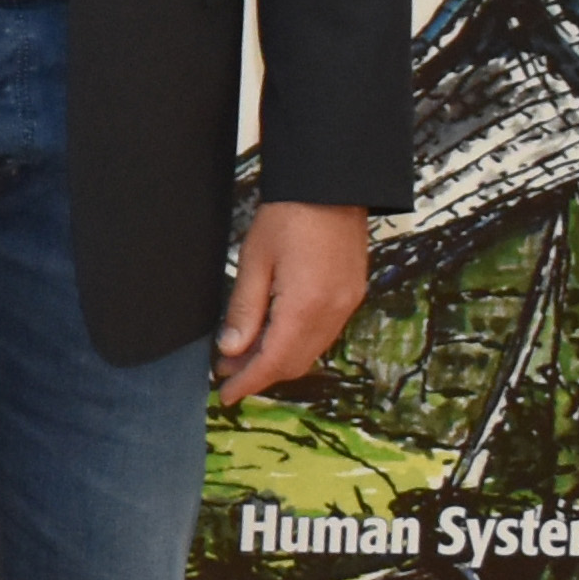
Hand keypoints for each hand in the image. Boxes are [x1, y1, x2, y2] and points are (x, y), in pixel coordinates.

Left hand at [218, 201, 373, 402]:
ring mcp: (347, 303)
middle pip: (295, 362)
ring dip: (277, 358)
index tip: (226, 395)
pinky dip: (296, 342)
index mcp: (306, 306)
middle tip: (226, 371)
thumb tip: (231, 350)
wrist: (333, 184)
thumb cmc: (289, 215)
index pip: (274, 361)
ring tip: (242, 352)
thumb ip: (244, 310)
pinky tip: (273, 333)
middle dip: (260, 373)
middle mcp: (333, 311)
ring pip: (310, 350)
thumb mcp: (254, 262)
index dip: (248, 382)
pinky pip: (324, 333)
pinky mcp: (352, 294)